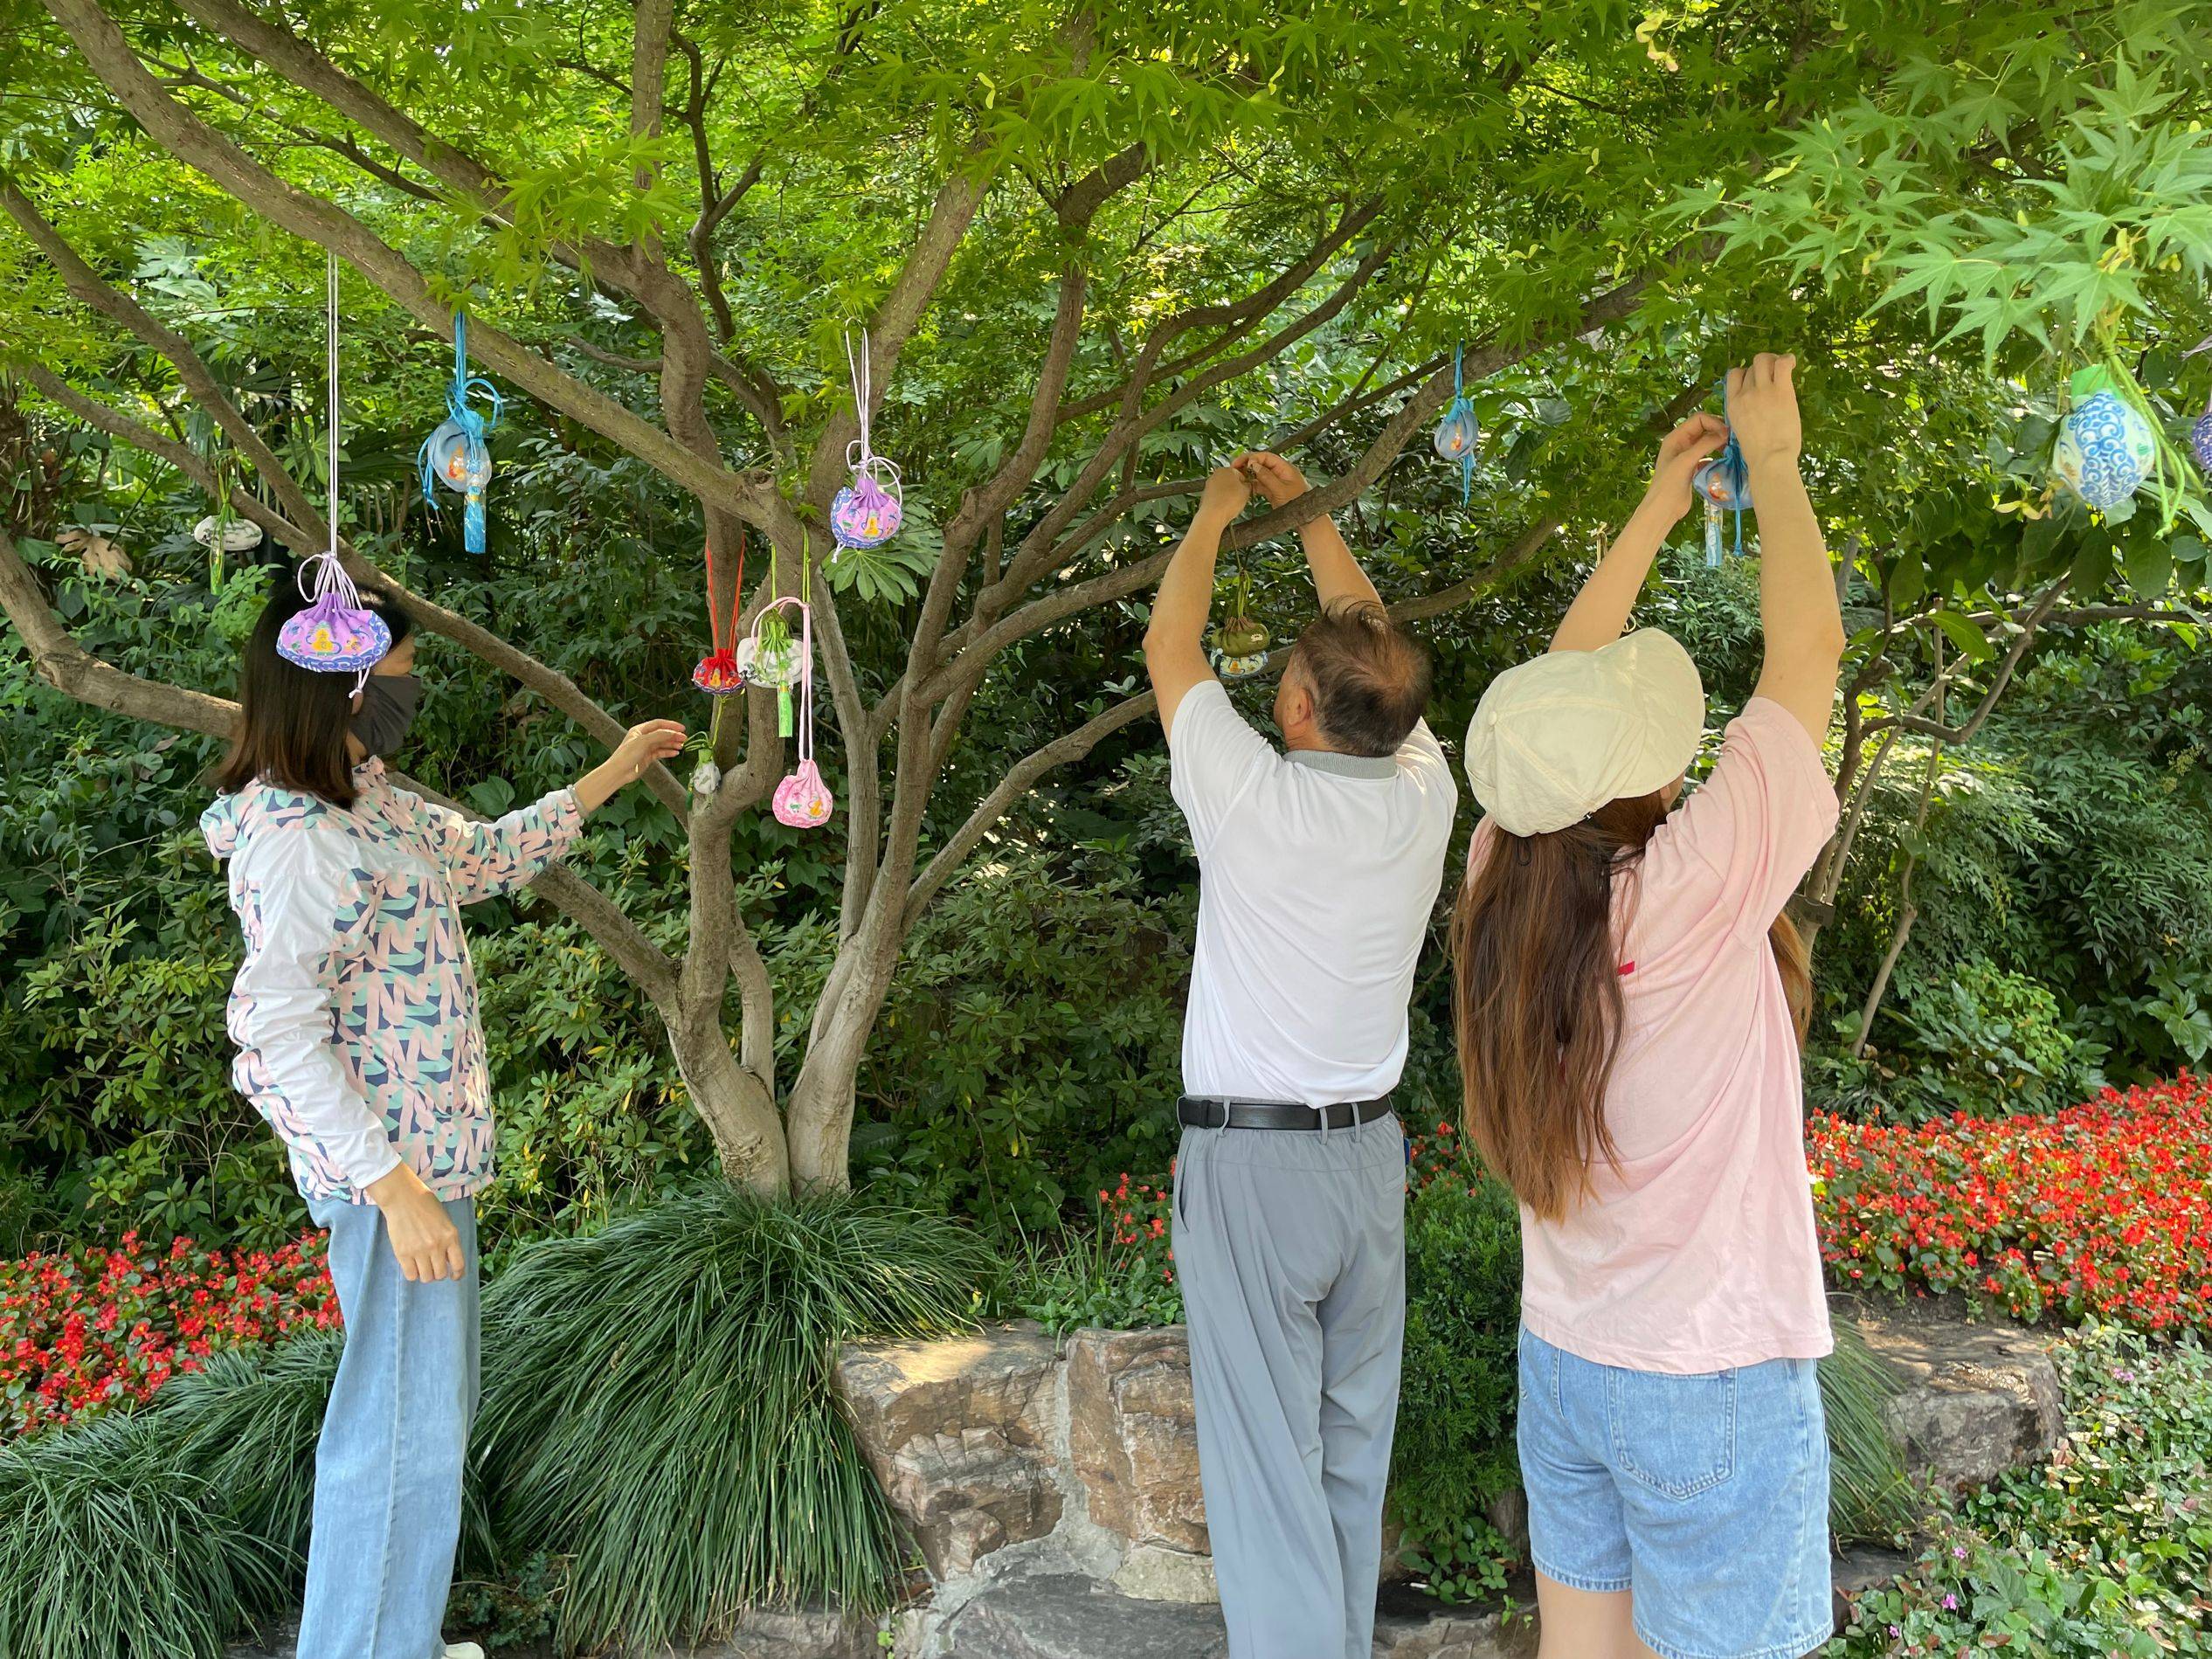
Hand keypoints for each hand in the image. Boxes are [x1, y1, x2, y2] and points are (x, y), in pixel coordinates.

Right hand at [363, 1164, 464, 1282]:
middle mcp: (437, 1245)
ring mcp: (419, 1250)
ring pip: (426, 1278)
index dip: (457, 1274)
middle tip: (433, 1267)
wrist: (403, 1198)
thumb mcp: (445, 1221)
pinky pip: (411, 1275)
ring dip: (425, 1275)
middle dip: (438, 1273)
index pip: (459, 1264)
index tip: (454, 1276)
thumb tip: (448, 1262)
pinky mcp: (403, 1253)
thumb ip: (448, 1240)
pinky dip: (413, 1274)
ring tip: (422, 1266)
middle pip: (440, 1274)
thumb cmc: (426, 1206)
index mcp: (451, 1236)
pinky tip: (412, 1265)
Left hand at [610, 718, 686, 784]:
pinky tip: (675, 753)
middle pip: (662, 733)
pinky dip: (669, 752)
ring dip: (672, 744)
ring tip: (681, 746)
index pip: (658, 724)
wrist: (619, 772)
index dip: (671, 725)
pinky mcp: (648, 757)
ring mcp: (646, 748)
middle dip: (673, 735)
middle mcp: (643, 737)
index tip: (682, 728)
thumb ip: (659, 735)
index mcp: (640, 730)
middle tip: (684, 738)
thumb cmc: (627, 754)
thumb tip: (673, 732)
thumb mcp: (644, 741)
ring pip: (663, 743)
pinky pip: (661, 752)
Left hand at [1198, 464, 1252, 520]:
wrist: (1213, 515)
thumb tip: (1247, 485)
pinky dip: (1221, 499)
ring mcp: (1209, 484)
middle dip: (1236, 488)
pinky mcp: (1205, 494)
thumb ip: (1248, 485)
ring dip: (1229, 494)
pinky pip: (1217, 495)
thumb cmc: (1230, 501)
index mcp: (1227, 470)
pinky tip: (1225, 506)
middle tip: (1241, 497)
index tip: (1247, 490)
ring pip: (1223, 488)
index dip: (1245, 483)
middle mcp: (1216, 474)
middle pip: (1230, 480)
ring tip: (1233, 504)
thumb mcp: (1246, 492)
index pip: (1240, 474)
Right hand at [1233, 451, 1308, 509]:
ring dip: (1248, 474)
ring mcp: (1276, 482)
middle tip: (1234, 467)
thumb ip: (1267, 477)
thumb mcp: (1281, 490)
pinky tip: (1244, 487)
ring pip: (1259, 474)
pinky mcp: (1273, 491)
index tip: (1242, 463)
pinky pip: (1260, 485)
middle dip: (1248, 464)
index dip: (1253, 457)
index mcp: (1285, 468)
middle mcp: (1280, 473)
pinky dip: (1252, 485)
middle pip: (1261, 463)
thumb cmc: (1298, 504)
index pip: (1266, 456)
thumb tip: (1253, 465)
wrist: (1306, 519)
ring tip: (1237, 477)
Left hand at [1641, 411, 1727, 521]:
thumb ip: (1704, 444)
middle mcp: (1682, 443)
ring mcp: (1687, 456)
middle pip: (1704, 429)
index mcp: (1676, 437)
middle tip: (1733, 441)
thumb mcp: (1686, 461)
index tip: (1727, 434)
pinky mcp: (1693, 467)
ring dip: (1719, 444)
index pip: (1699, 419)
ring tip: (1730, 450)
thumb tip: (1724, 433)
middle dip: (1718, 432)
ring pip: (1707, 442)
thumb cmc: (1670, 484)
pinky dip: (1716, 456)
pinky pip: (1708, 456)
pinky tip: (1724, 461)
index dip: (1714, 423)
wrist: (1663, 509)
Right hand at [1726, 352, 1801, 468]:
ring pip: (1764, 360)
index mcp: (1732, 404)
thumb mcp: (1741, 429)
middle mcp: (1745, 393)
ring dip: (1774, 361)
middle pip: (1751, 366)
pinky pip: (1783, 363)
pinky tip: (1792, 365)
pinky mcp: (1781, 390)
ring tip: (1784, 369)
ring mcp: (1762, 390)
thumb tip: (1755, 407)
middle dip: (1762, 368)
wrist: (1770, 459)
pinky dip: (1788, 360)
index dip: (1746, 373)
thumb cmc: (1757, 453)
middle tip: (1774, 376)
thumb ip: (1744, 412)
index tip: (1756, 381)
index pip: (1734, 374)